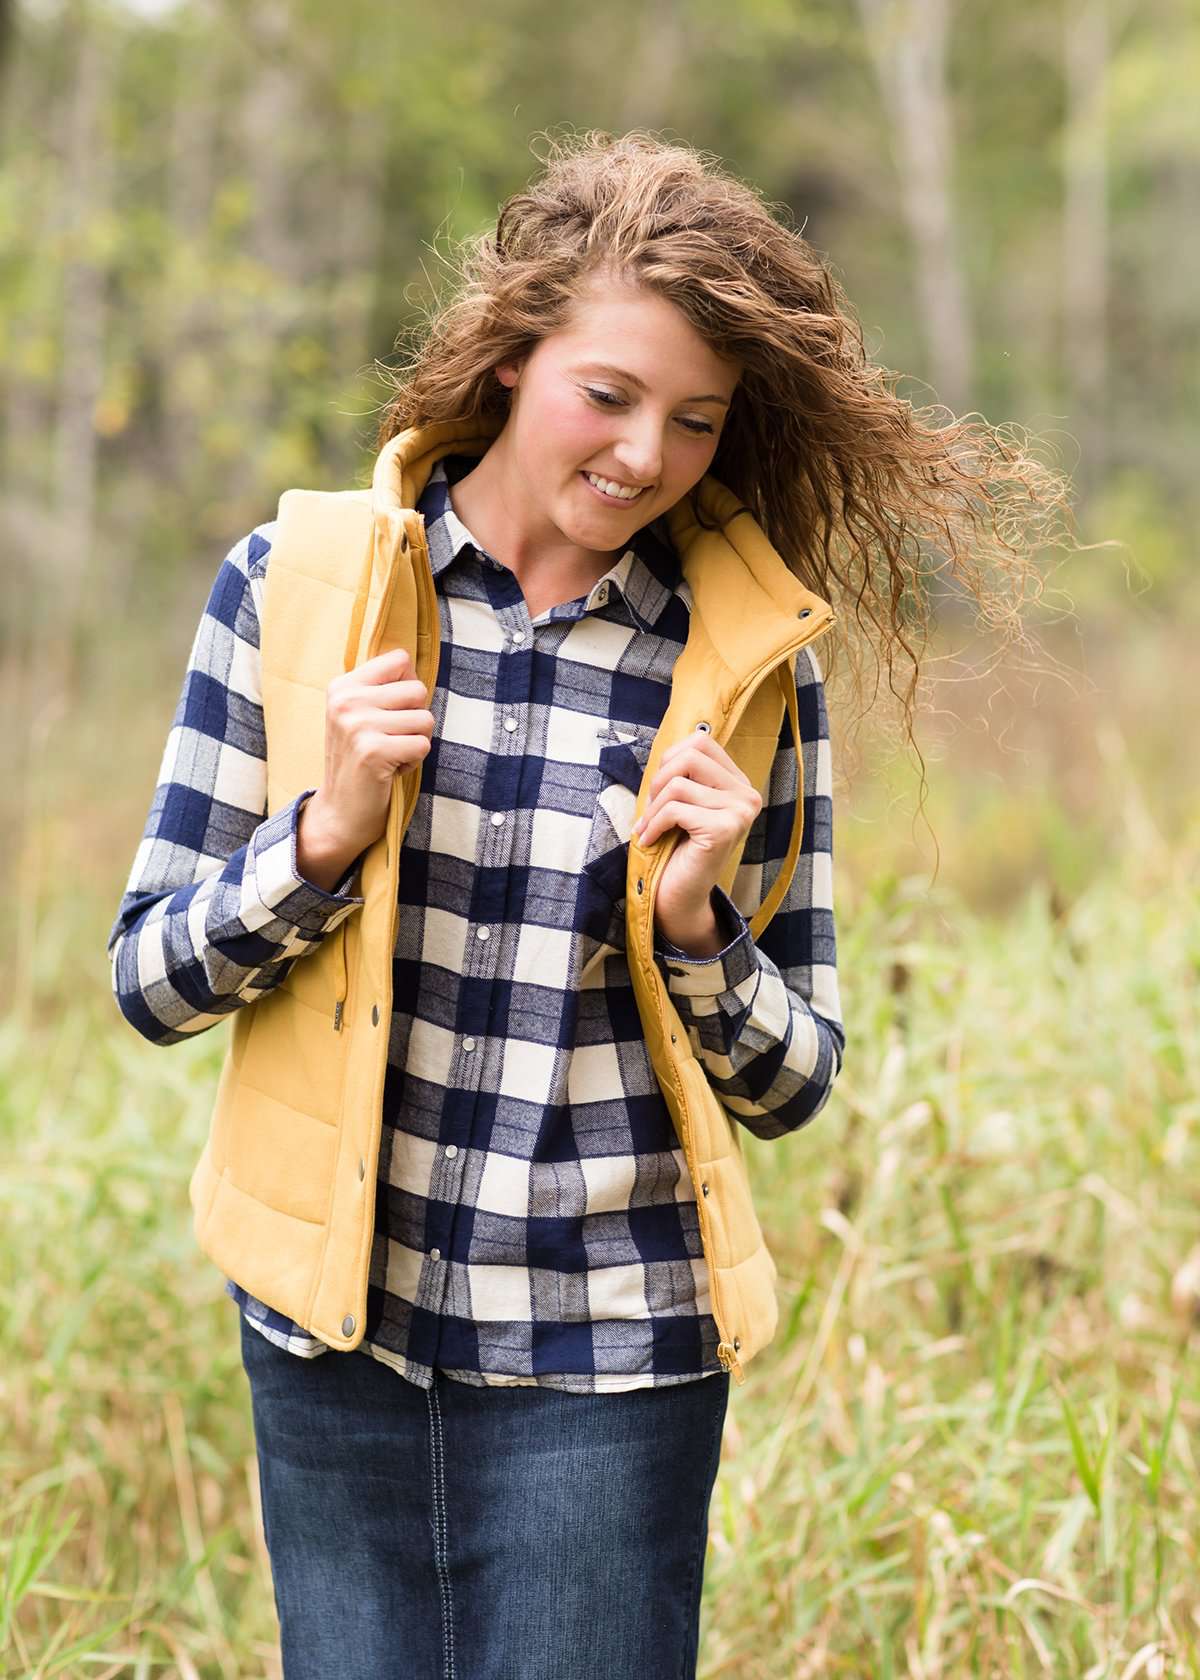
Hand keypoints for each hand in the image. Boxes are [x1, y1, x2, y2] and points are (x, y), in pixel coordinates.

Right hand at [299, 646, 433, 875]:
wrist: (339, 812)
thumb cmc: (358, 761)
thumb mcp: (359, 716)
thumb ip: (383, 689)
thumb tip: (413, 665)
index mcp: (342, 687)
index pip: (400, 660)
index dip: (407, 689)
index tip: (389, 713)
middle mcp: (346, 701)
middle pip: (418, 690)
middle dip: (415, 719)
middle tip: (390, 740)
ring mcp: (357, 725)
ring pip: (425, 718)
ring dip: (415, 742)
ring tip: (390, 755)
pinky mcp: (373, 751)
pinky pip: (423, 744)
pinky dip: (414, 761)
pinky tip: (391, 769)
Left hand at [632, 730, 761, 938]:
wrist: (679, 895)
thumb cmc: (676, 847)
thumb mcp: (682, 801)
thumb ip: (684, 772)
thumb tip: (674, 738)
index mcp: (738, 784)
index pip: (701, 742)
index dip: (670, 759)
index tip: (660, 789)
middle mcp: (747, 795)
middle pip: (690, 755)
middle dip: (659, 780)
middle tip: (652, 809)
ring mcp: (740, 812)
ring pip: (678, 784)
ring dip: (653, 809)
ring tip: (650, 828)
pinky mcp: (724, 829)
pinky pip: (674, 809)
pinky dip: (653, 825)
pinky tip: (650, 840)